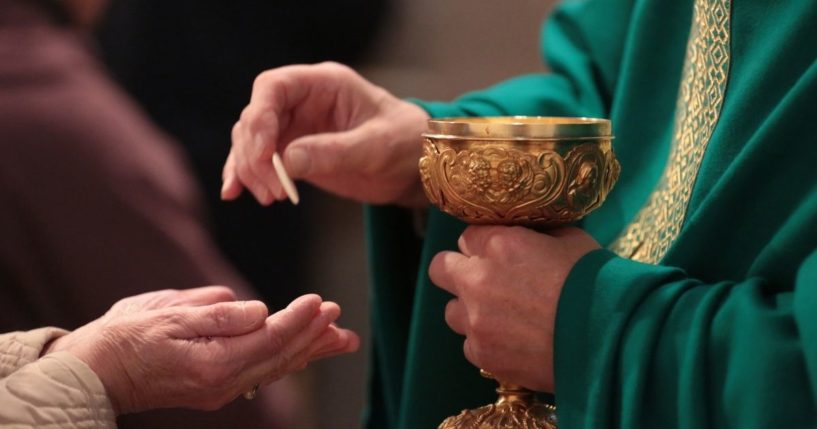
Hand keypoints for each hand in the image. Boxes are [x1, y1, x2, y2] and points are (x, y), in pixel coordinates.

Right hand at [45, 286, 358, 413]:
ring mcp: (220, 389)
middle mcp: (222, 383)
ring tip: (340, 338)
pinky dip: (286, 359)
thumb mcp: (167, 315)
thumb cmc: (126, 337)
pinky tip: (302, 352)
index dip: (298, 320)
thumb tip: (260, 311)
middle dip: (313, 335)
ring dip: (309, 350)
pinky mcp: (216, 387)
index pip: (269, 339)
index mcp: (212, 363)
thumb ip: (218, 314)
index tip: (319, 301)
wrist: (96, 372)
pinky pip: (261, 373)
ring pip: (275, 367)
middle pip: (280, 357)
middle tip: (339, 315)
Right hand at [221, 62, 429, 206]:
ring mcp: (295, 127)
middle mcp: (303, 101)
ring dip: (250, 168)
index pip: (274, 87)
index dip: (260, 117)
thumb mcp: (377, 147)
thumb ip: (335, 151)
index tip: (265, 154)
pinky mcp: (293, 152)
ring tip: (269, 197)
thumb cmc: (404, 143)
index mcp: (324, 85)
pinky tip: (234, 193)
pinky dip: (246, 175)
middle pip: (256, 117)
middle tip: (272, 188)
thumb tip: (288, 161)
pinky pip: (260, 160)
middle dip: (255, 153)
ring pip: (252, 140)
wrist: (416, 166)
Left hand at [428, 226, 598, 391]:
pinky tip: (513, 343)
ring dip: (470, 311)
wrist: (610, 340)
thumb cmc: (598, 285)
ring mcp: (476, 320)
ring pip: (452, 312)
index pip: (467, 236)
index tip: (498, 255)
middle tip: (481, 280)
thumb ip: (540, 236)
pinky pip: (470, 346)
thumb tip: (532, 237)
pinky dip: (486, 343)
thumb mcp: (572, 241)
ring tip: (502, 318)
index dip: (483, 246)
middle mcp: (478, 280)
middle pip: (440, 268)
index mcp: (500, 245)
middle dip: (457, 271)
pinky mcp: (483, 355)